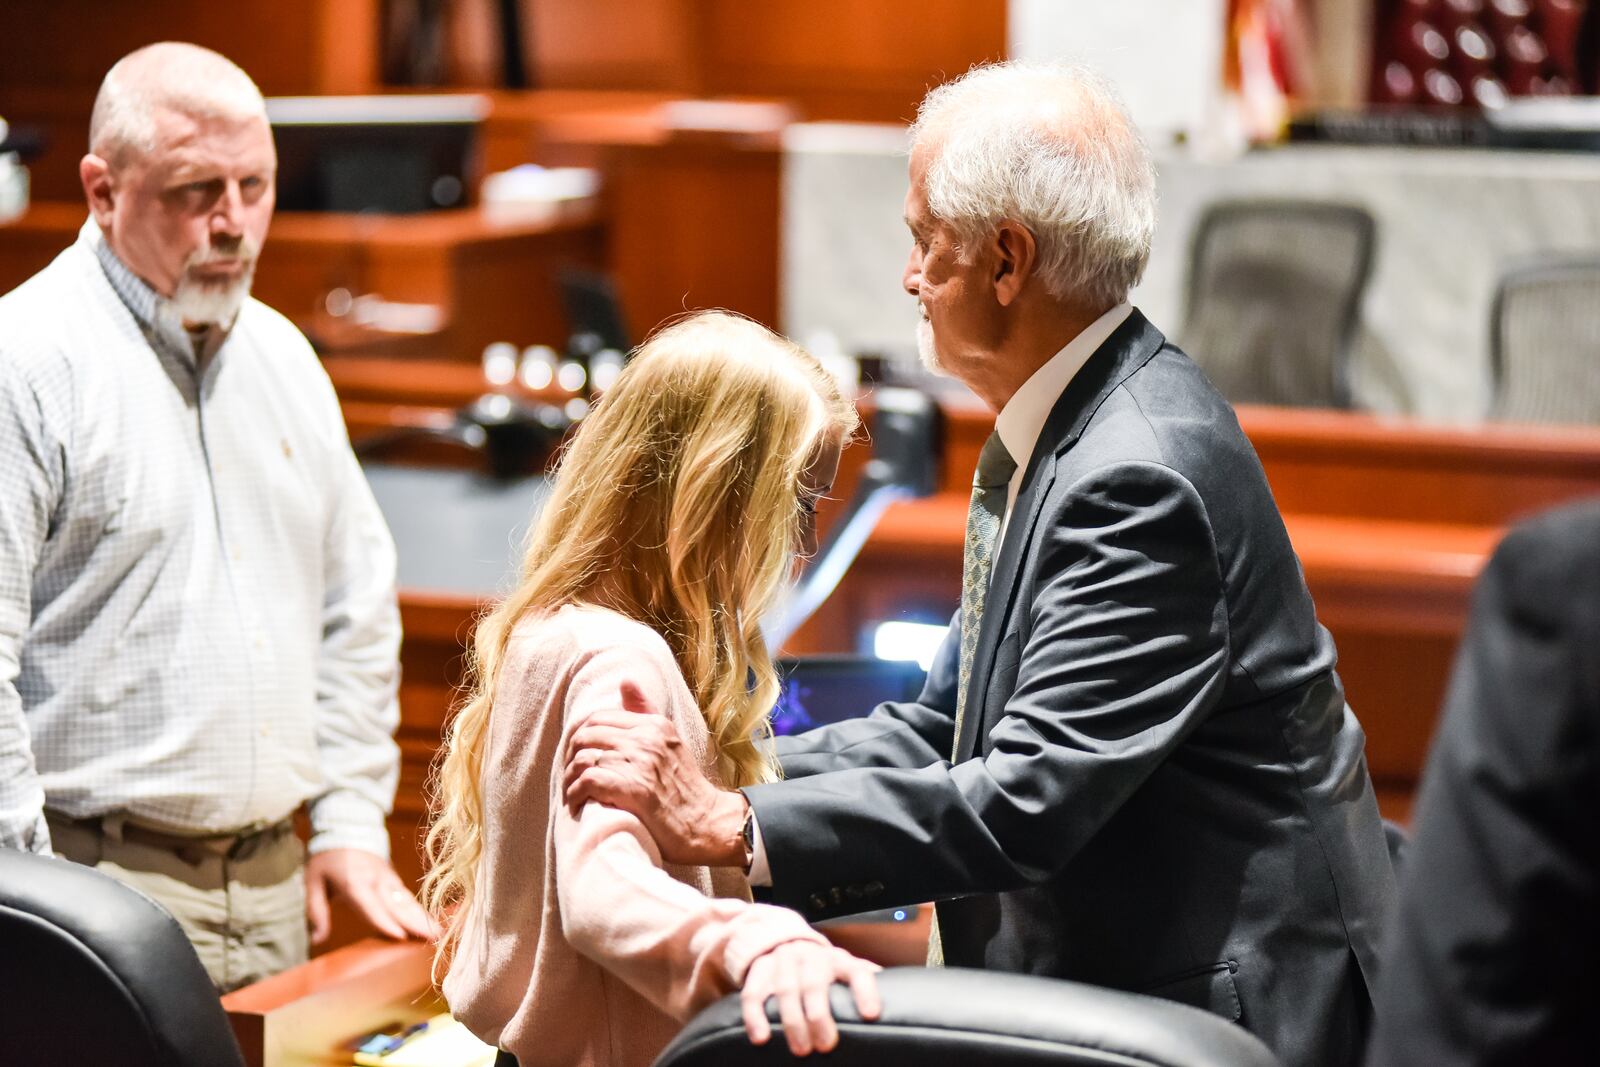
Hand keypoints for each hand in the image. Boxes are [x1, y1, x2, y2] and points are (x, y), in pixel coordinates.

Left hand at [304, 847, 439, 945]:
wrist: (345, 828)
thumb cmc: (326, 859)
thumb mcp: (313, 883)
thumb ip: (316, 912)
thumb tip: (316, 940)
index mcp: (354, 883)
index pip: (371, 906)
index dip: (385, 921)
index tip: (400, 936)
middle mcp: (375, 881)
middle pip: (396, 905)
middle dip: (415, 922)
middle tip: (434, 938)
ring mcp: (387, 878)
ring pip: (407, 900)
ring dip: (423, 917)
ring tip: (439, 932)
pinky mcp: (393, 878)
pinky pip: (407, 896)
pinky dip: (421, 909)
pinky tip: (432, 921)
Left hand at [562, 680, 746, 866]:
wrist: (707, 823)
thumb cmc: (685, 787)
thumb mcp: (670, 741)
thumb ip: (646, 711)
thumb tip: (625, 681)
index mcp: (654, 724)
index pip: (599, 718)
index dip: (580, 737)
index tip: (577, 756)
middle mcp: (647, 738)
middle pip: (586, 736)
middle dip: (570, 757)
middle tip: (570, 775)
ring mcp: (641, 763)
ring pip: (583, 759)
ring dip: (570, 779)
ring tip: (572, 792)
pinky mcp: (634, 789)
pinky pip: (588, 781)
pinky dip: (576, 793)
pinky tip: (577, 802)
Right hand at [741, 941, 881, 1055]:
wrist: (780, 940)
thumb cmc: (821, 967)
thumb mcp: (845, 969)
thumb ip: (864, 981)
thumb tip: (898, 995)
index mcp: (839, 959)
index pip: (856, 971)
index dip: (865, 991)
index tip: (871, 1015)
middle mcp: (811, 957)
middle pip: (815, 983)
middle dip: (820, 1015)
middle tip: (826, 1045)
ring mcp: (783, 961)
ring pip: (786, 988)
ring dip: (792, 1020)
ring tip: (801, 1049)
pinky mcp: (759, 969)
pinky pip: (754, 992)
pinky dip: (755, 1015)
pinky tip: (761, 1037)